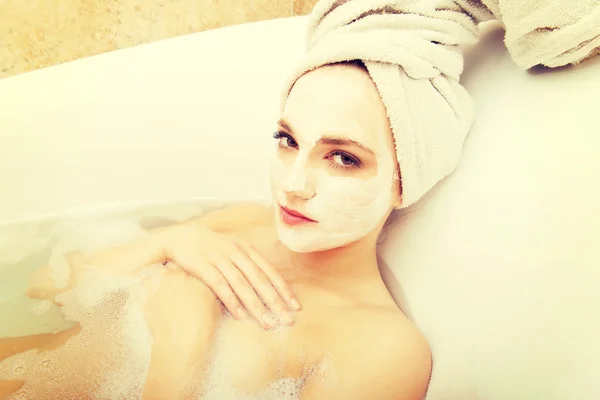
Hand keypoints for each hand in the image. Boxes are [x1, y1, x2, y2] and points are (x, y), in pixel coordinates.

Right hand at [159, 224, 299, 328]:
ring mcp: (220, 259)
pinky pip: (220, 286)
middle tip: (286, 319)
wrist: (180, 237)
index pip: (270, 271)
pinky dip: (232, 301)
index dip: (283, 289)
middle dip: (275, 301)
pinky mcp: (204, 266)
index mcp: (246, 249)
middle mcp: (236, 253)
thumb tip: (268, 284)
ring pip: (242, 285)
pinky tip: (240, 315)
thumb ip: (248, 263)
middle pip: (260, 280)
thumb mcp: (233, 249)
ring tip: (267, 322)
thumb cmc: (210, 247)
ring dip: (256, 305)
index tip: (295, 306)